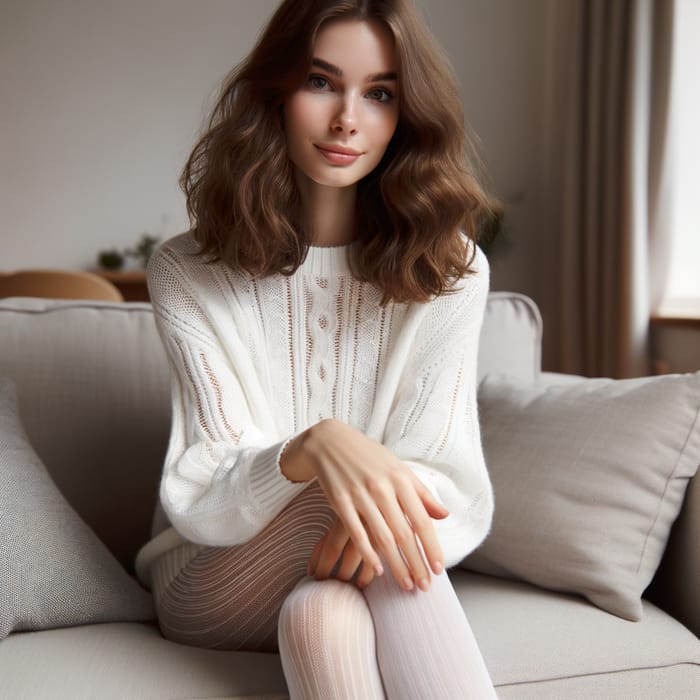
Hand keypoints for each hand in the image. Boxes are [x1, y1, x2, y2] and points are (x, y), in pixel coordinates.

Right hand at [283, 419, 448, 590]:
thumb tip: (444, 515)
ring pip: (382, 538)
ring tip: (405, 584)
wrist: (331, 441)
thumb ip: (421, 493)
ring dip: (396, 565)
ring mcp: (360, 494)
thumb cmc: (370, 457)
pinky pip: (356, 533)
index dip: (431, 547)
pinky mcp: (340, 500)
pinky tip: (377, 570)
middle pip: (404, 534)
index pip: (422, 520)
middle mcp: (383, 487)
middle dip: (416, 564)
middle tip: (424, 587)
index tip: (438, 570)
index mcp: (401, 479)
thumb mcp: (399, 469)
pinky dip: (368, 553)